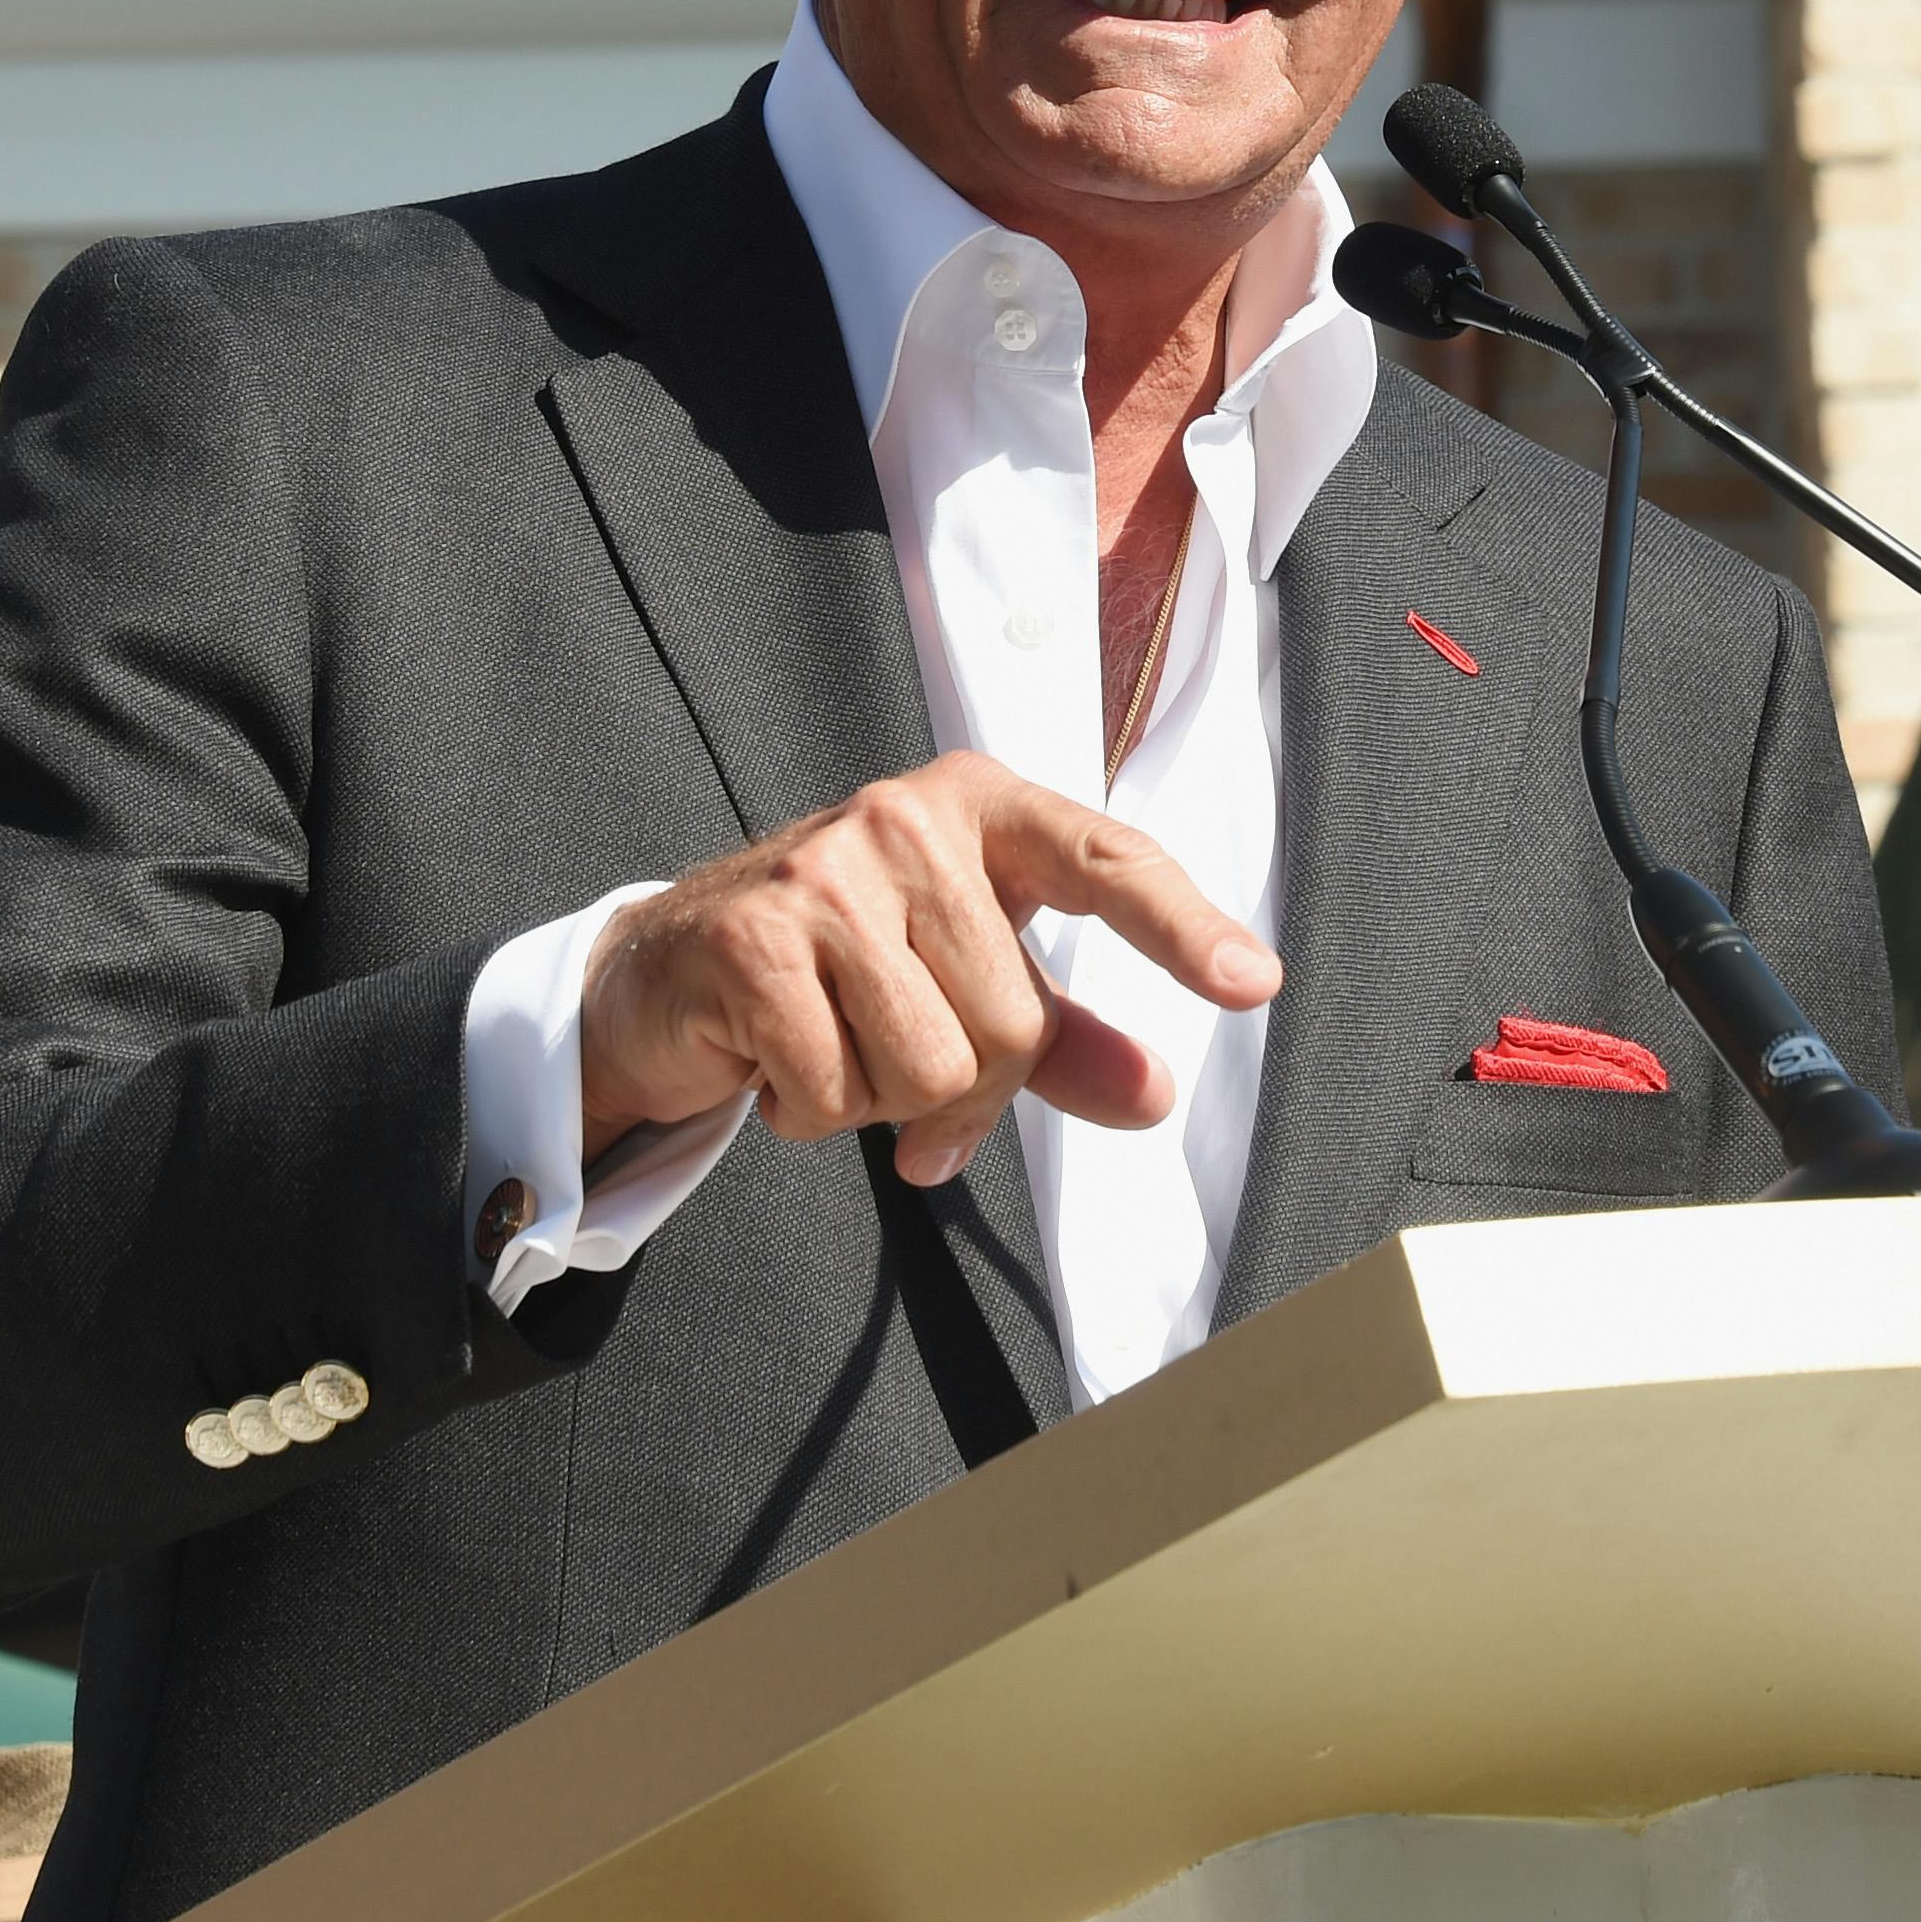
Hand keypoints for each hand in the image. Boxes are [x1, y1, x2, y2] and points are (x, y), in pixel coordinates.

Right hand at [580, 751, 1279, 1186]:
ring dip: (878, 1105)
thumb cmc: (842, 969)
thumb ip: (1063, 1042)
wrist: (667, 970)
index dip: (1182, 924)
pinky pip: (834, 1090)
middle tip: (893, 1064)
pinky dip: (808, 1111)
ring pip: (929, 1070)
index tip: (1253, 984)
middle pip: (1010, 1027)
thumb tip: (1152, 1097)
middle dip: (959, 1090)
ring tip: (832, 1049)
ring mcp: (823, 869)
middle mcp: (907, 816)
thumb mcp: (964, 987)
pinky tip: (774, 1061)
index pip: (1106, 860)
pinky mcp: (751, 937)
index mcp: (982, 809)